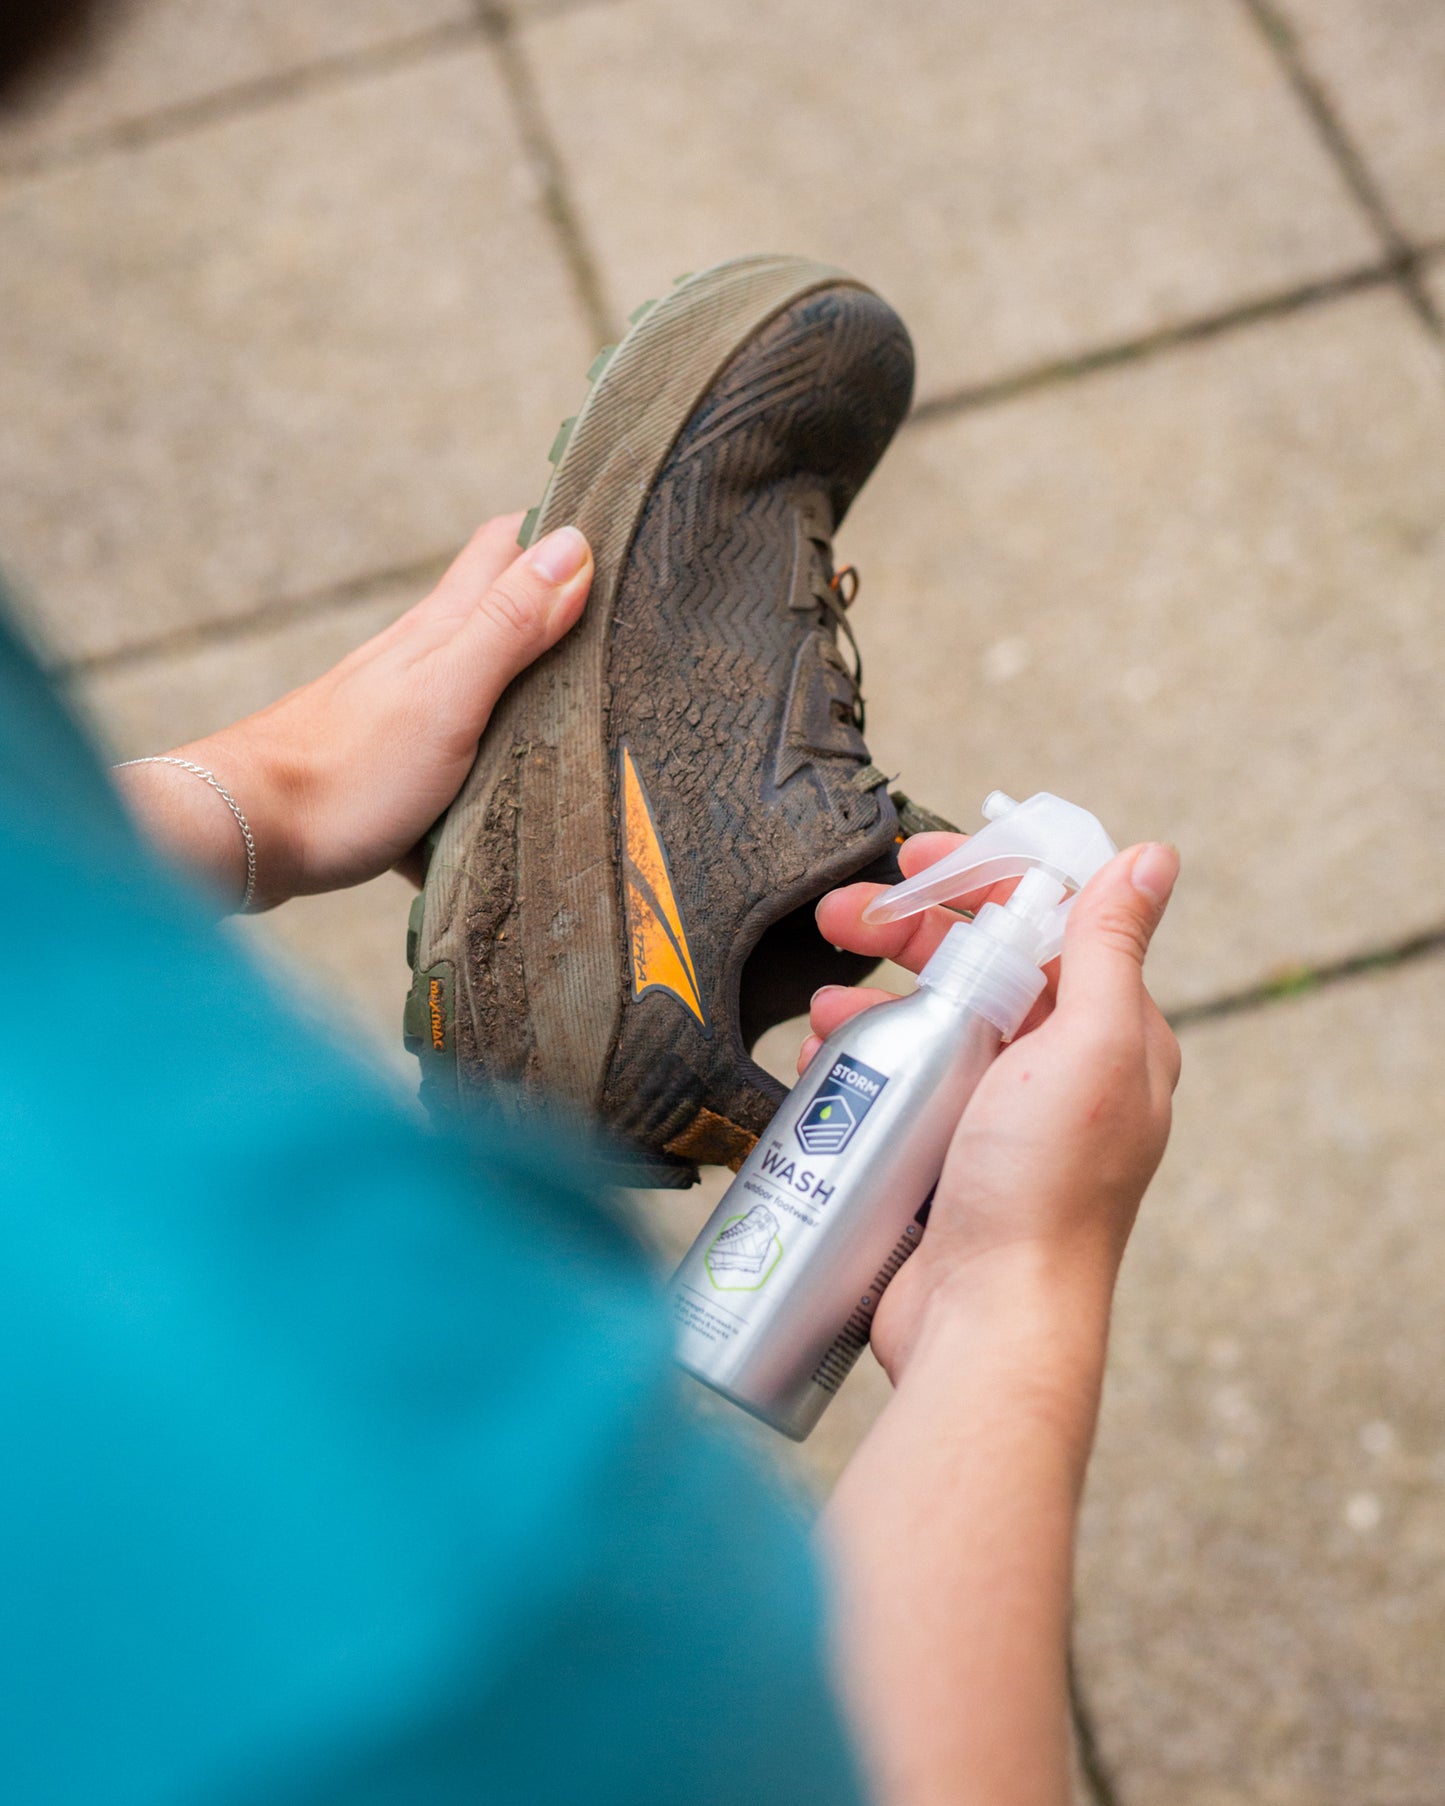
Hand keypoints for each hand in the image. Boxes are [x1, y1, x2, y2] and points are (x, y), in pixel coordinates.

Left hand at [114, 516, 591, 909]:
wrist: (247, 833)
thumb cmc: (347, 770)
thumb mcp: (448, 694)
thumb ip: (510, 625)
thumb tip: (573, 545)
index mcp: (442, 628)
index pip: (506, 544)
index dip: (558, 533)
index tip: (618, 543)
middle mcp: (420, 656)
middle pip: (497, 609)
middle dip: (554, 607)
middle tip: (618, 627)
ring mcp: (400, 708)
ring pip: (477, 680)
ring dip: (526, 686)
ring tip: (584, 710)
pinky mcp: (386, 761)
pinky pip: (452, 748)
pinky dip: (485, 758)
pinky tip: (508, 794)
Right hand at [804, 835, 1180, 1382]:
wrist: (985, 1324)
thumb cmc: (1042, 1193)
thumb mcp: (1090, 1049)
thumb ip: (1111, 948)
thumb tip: (1152, 857)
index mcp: (1109, 1036)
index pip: (1047, 924)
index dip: (982, 880)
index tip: (914, 865)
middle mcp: (1059, 1073)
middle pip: (978, 968)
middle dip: (905, 935)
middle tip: (840, 920)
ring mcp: (997, 1119)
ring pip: (929, 1027)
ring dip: (871, 1004)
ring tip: (822, 1013)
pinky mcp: (944, 1161)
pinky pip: (899, 1089)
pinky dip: (860, 1067)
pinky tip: (824, 1069)